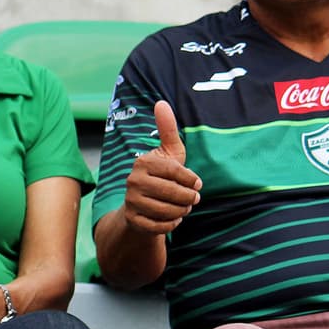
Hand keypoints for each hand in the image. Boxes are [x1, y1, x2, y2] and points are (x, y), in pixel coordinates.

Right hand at [122, 101, 200, 234]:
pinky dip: (172, 224)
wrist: (140, 207)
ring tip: (183, 207)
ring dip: (182, 211)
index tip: (198, 184)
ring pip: (168, 210)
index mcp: (143, 162)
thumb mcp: (167, 153)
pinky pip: (160, 226)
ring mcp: (130, 201)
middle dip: (189, 198)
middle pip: (173, 192)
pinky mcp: (132, 220)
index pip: (175, 171)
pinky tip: (173, 218)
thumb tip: (161, 102)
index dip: (191, 179)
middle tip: (193, 199)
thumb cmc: (160, 176)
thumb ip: (168, 129)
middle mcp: (132, 180)